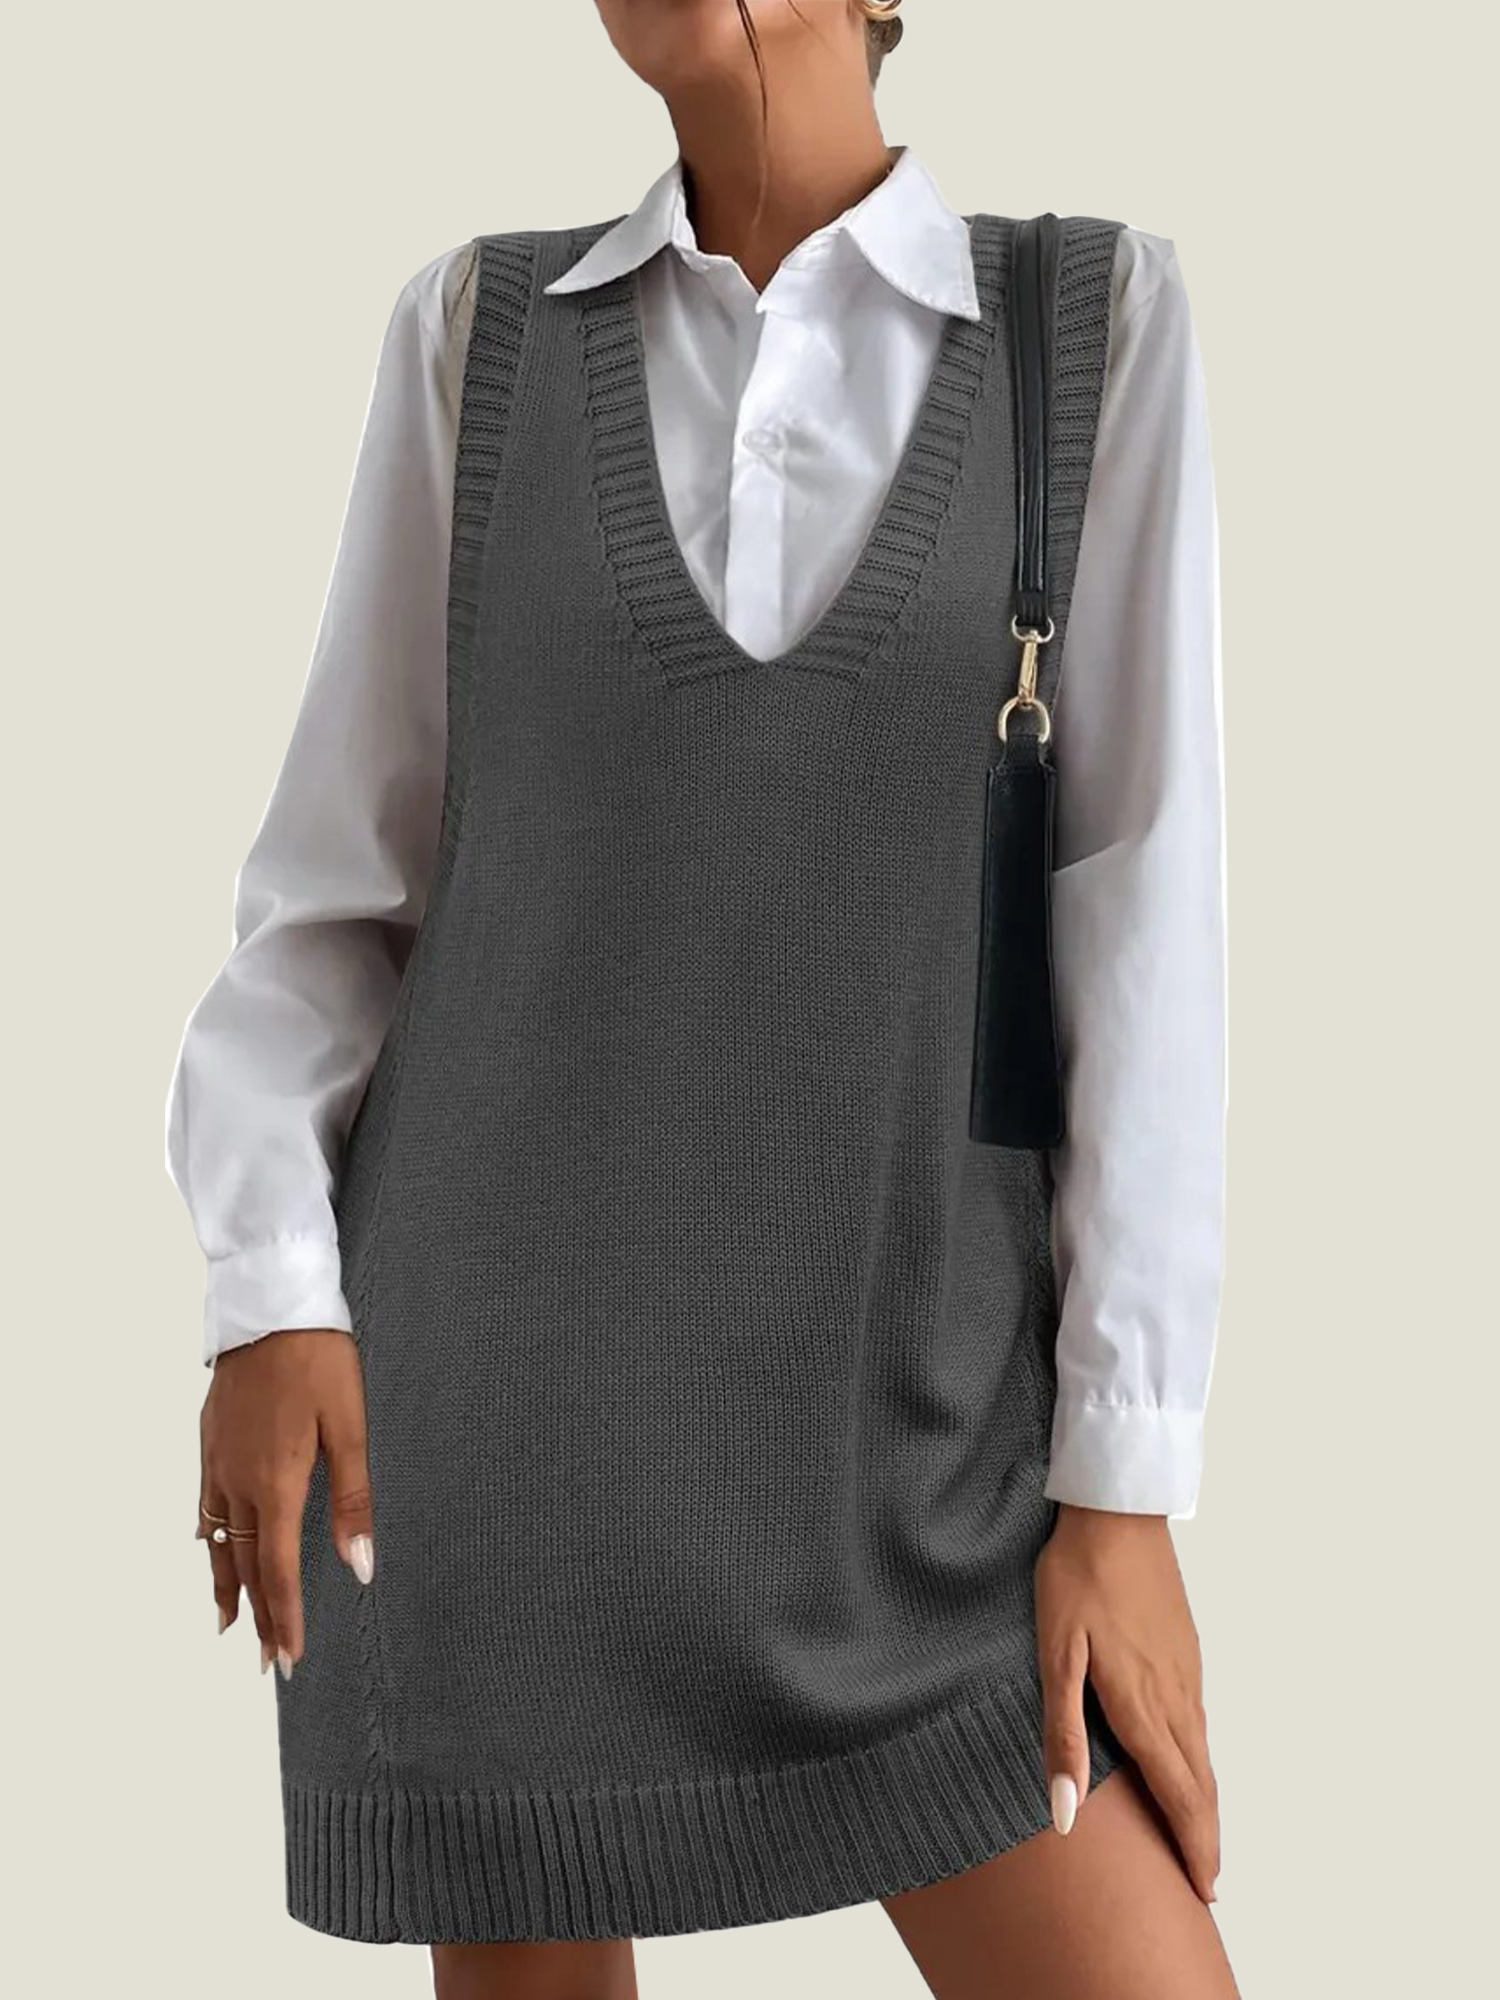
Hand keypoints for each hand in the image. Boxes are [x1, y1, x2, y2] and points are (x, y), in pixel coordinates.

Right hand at [197, 1327, 373, 1674]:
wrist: (269, 1302)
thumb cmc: (319, 1359)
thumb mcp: (351, 1425)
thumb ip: (355, 1499)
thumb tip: (361, 1567)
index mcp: (277, 1481)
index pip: (277, 1569)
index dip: (283, 1617)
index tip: (288, 1657)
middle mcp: (238, 1480)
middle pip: (244, 1563)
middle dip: (257, 1615)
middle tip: (265, 1661)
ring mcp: (217, 1459)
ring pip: (217, 1539)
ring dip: (226, 1584)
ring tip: (230, 1624)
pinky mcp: (209, 1438)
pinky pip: (203, 1503)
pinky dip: (208, 1537)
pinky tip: (207, 1547)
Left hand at [1034, 1504, 1219, 1902]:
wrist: (1117, 1511)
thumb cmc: (1077, 1577)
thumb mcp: (1056, 1654)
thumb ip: (1063, 1735)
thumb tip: (1066, 1812)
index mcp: (1143, 1704)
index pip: (1179, 1794)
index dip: (1192, 1847)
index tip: (1202, 1889)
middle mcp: (1176, 1695)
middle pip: (1202, 1783)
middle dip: (1206, 1836)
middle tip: (1207, 1881)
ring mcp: (1187, 1671)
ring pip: (1205, 1752)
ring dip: (1206, 1801)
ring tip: (1200, 1836)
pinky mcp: (1187, 1649)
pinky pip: (1200, 1721)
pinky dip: (1202, 1760)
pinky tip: (1190, 1764)